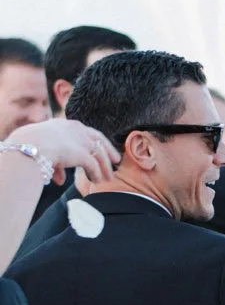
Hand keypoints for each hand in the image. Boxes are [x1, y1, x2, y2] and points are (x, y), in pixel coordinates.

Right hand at [3, 119, 117, 185]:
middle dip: (108, 150)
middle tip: (116, 160)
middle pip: (99, 140)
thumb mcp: (42, 151)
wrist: (28, 146)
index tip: (100, 148)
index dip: (94, 141)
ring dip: (105, 167)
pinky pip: (94, 165)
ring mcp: (81, 140)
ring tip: (109, 178)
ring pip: (99, 154)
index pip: (85, 131)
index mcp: (66, 124)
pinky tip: (98, 180)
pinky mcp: (82, 153)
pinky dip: (98, 173)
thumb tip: (60, 180)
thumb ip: (56, 164)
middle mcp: (77, 129)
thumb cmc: (28, 147)